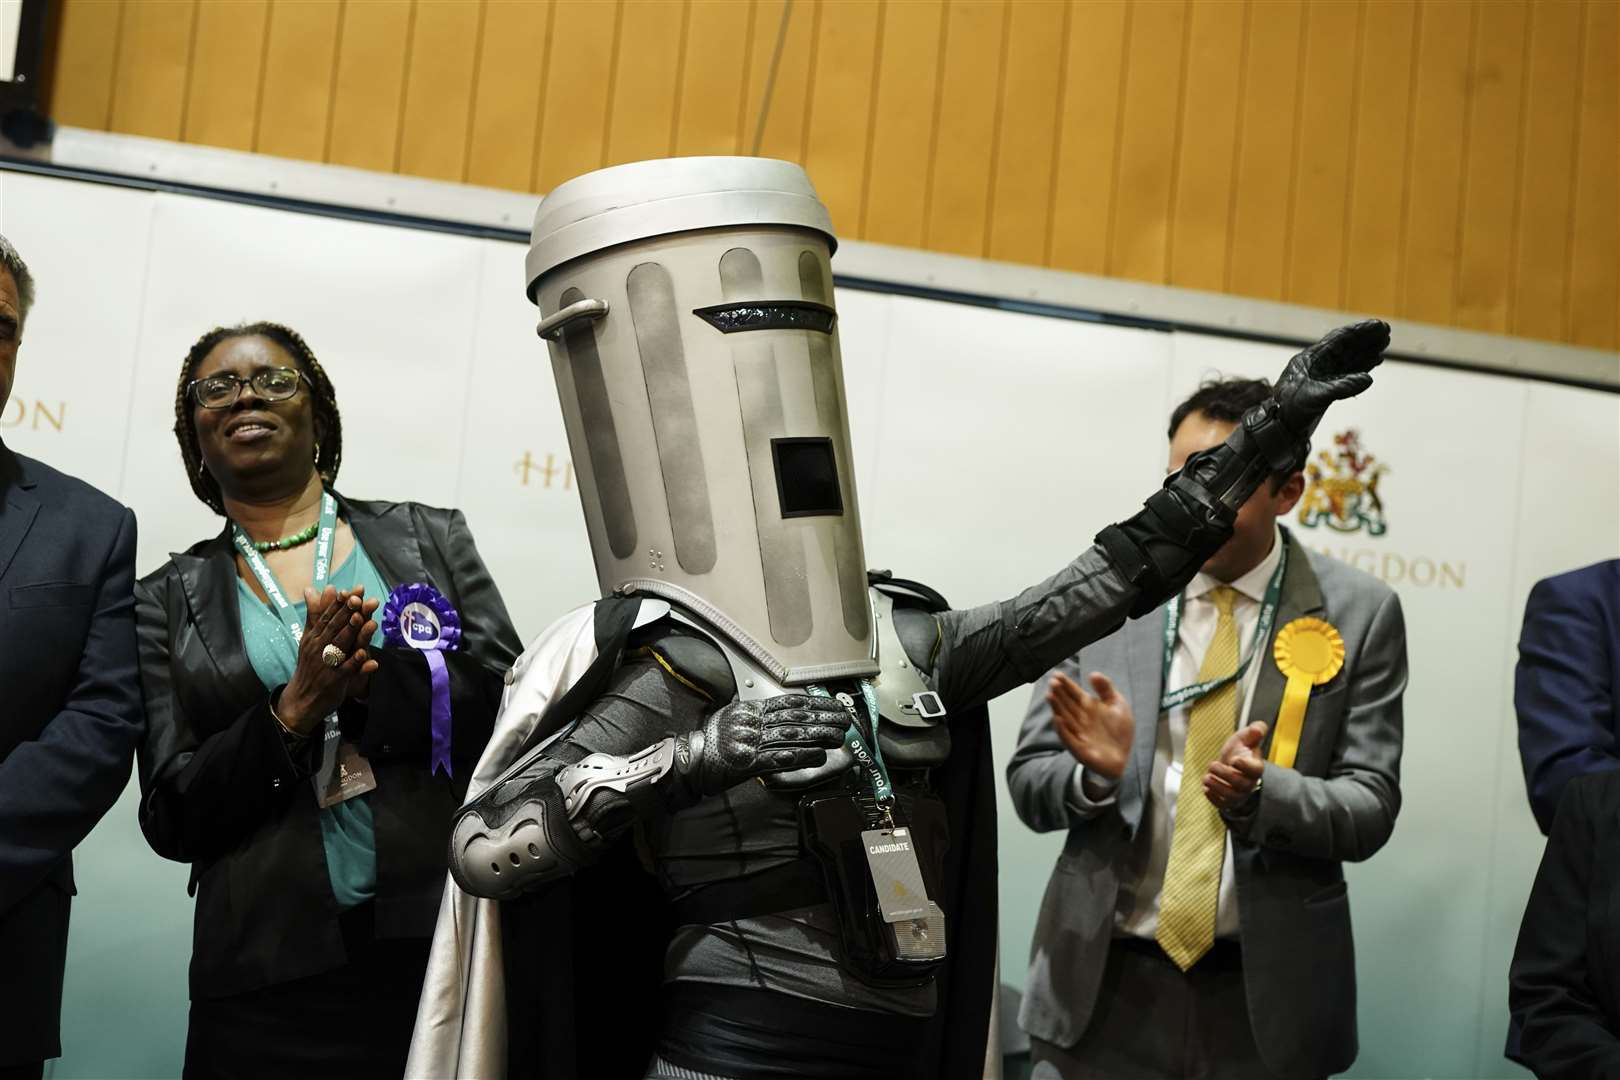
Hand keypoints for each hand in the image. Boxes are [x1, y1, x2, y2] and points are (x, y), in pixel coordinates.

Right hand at [276, 586, 379, 734]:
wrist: (300, 700)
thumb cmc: (309, 666)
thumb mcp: (308, 638)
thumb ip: (314, 615)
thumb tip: (311, 589)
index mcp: (313, 637)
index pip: (327, 617)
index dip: (339, 603)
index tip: (351, 590)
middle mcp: (318, 648)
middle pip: (334, 627)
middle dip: (348, 612)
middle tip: (360, 597)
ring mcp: (325, 664)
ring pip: (340, 645)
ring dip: (353, 632)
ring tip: (364, 619)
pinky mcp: (333, 680)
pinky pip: (346, 670)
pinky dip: (355, 662)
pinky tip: (365, 654)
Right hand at [673, 694, 849, 798]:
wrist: (689, 762)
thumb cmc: (711, 743)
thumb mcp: (731, 717)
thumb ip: (756, 713)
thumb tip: (783, 712)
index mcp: (749, 709)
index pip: (788, 702)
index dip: (815, 703)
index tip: (834, 705)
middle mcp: (751, 721)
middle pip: (795, 717)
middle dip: (824, 717)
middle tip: (845, 720)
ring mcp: (749, 741)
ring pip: (792, 735)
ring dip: (819, 735)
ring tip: (839, 736)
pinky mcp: (749, 763)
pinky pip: (781, 758)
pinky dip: (803, 756)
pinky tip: (819, 755)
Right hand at [1047, 671, 1133, 780]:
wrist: (1123, 757)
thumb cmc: (1119, 731)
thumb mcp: (1118, 705)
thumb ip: (1106, 689)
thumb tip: (1093, 674)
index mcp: (1088, 707)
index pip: (1074, 693)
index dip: (1066, 684)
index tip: (1057, 674)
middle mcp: (1080, 719)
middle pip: (1067, 704)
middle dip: (1059, 693)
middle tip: (1053, 682)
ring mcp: (1078, 733)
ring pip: (1065, 718)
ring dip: (1056, 708)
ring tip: (1050, 695)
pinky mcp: (1079, 749)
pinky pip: (1069, 738)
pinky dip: (1062, 729)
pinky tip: (1057, 719)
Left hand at [1204, 721, 1266, 811]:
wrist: (1231, 765)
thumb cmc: (1239, 751)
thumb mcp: (1245, 738)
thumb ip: (1254, 731)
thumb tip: (1258, 728)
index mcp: (1255, 767)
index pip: (1255, 770)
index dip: (1245, 766)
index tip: (1234, 759)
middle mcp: (1249, 782)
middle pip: (1241, 784)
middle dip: (1225, 775)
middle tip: (1212, 765)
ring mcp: (1239, 793)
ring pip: (1231, 796)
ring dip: (1217, 787)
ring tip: (1206, 778)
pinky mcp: (1229, 801)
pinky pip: (1223, 804)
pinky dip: (1213, 798)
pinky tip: (1206, 788)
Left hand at [1271, 319, 1389, 437]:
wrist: (1280, 426)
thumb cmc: (1291, 408)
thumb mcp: (1316, 397)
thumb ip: (1341, 388)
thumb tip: (1368, 380)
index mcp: (1311, 359)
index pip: (1338, 340)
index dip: (1358, 331)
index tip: (1377, 325)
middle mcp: (1317, 363)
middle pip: (1345, 346)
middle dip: (1365, 338)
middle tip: (1386, 330)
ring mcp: (1322, 374)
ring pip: (1347, 358)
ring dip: (1366, 350)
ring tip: (1384, 343)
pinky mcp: (1326, 386)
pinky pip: (1347, 371)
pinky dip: (1361, 366)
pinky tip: (1374, 361)